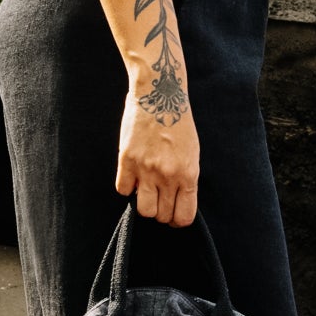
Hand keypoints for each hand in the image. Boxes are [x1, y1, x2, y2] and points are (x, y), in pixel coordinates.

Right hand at [116, 92, 200, 225]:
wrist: (160, 95)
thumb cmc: (179, 123)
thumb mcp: (192, 152)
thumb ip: (185, 178)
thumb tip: (175, 200)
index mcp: (188, 174)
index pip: (184, 216)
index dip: (177, 220)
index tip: (172, 214)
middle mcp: (168, 175)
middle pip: (162, 216)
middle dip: (160, 212)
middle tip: (158, 199)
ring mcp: (146, 169)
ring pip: (143, 210)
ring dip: (143, 204)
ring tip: (145, 190)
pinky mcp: (126, 160)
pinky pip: (123, 190)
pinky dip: (127, 186)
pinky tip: (132, 175)